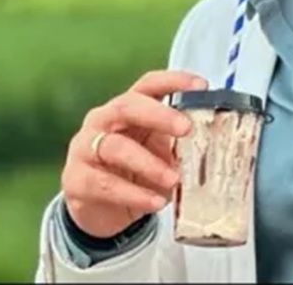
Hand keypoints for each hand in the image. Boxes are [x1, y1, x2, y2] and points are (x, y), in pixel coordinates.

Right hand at [61, 70, 206, 238]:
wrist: (100, 211)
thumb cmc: (136, 172)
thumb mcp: (160, 153)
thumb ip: (179, 145)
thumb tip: (215, 143)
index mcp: (127, 109)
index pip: (148, 85)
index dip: (173, 81)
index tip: (202, 85)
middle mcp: (102, 121)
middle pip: (127, 107)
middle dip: (159, 115)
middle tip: (186, 129)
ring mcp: (85, 149)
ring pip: (114, 147)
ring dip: (148, 164)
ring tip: (174, 180)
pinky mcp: (76, 180)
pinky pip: (105, 185)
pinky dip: (134, 194)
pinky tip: (156, 202)